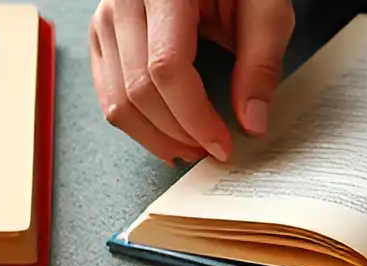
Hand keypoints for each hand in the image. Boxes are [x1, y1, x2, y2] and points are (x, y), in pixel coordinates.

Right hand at [88, 0, 294, 163]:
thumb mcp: (265, 6)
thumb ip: (261, 61)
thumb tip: (252, 122)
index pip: (166, 67)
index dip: (194, 116)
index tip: (221, 144)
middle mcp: (123, 1)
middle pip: (138, 90)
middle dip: (176, 132)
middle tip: (210, 150)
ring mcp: (105, 19)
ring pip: (117, 100)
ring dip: (154, 136)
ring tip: (189, 147)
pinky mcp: (101, 35)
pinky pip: (108, 93)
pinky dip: (136, 122)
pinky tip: (164, 133)